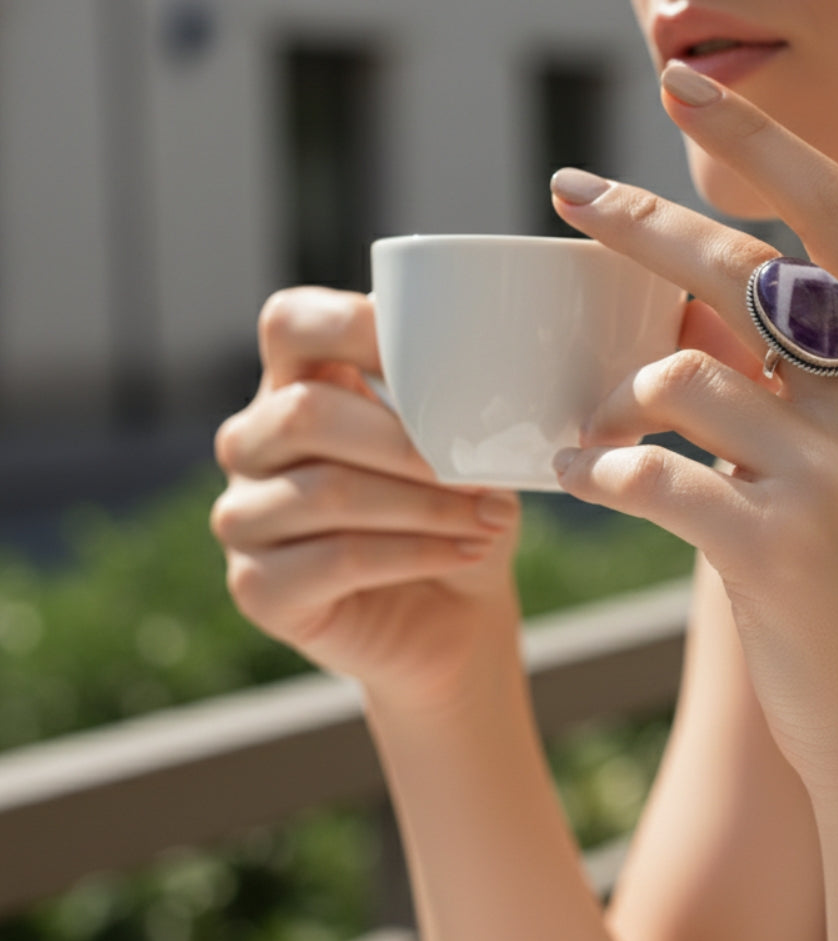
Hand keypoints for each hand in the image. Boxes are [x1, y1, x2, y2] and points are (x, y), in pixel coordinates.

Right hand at [212, 287, 520, 709]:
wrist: (456, 617)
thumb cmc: (459, 514)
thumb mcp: (464, 448)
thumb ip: (449, 403)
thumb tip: (471, 376)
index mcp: (295, 385)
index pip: (291, 324)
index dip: (357, 326)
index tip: (443, 359)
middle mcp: (252, 444)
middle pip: (304, 414)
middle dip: (405, 444)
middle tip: (476, 471)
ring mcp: (244, 517)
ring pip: (327, 493)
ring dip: (426, 506)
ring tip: (491, 518)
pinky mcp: (257, 587)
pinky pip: (339, 559)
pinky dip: (416, 553)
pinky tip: (466, 552)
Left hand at [550, 65, 837, 803]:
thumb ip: (790, 381)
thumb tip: (677, 312)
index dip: (763, 143)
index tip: (686, 90)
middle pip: (747, 270)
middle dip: (644, 222)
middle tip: (568, 190)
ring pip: (681, 380)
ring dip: (616, 399)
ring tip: (590, 429)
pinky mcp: (781, 548)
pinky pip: (653, 473)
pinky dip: (602, 470)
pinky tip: (582, 478)